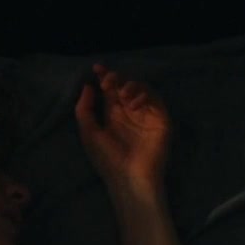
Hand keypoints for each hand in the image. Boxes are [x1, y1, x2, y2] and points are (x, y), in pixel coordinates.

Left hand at [75, 64, 171, 194]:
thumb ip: (84, 109)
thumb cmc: (107, 159)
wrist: (129, 177)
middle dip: (116, 78)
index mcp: (113, 115)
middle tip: (108, 81)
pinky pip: (155, 99)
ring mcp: (146, 115)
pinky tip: (133, 105)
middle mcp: (130, 112)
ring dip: (130, 85)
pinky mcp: (160, 119)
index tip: (96, 68)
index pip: (110, 91)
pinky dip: (143, 96)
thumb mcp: (89, 133)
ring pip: (141, 88)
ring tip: (122, 95)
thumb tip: (87, 86)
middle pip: (125, 85)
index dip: (104, 76)